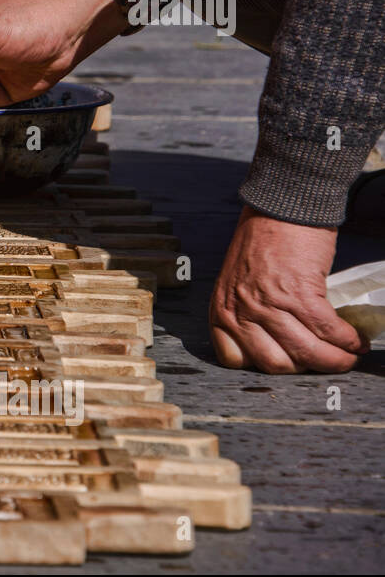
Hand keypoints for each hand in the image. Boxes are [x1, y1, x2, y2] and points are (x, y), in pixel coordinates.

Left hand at [210, 207, 367, 372]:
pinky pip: (327, 331)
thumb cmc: (261, 241)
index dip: (264, 366)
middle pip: (274, 364)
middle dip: (304, 369)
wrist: (281, 208)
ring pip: (306, 353)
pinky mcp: (300, 294)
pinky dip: (346, 340)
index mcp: (222, 309)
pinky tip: (354, 340)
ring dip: (334, 360)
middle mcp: (241, 311)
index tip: (286, 362)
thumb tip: (278, 340)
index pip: (233, 358)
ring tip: (348, 355)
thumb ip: (247, 311)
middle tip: (322, 361)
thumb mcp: (237, 282)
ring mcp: (269, 304)